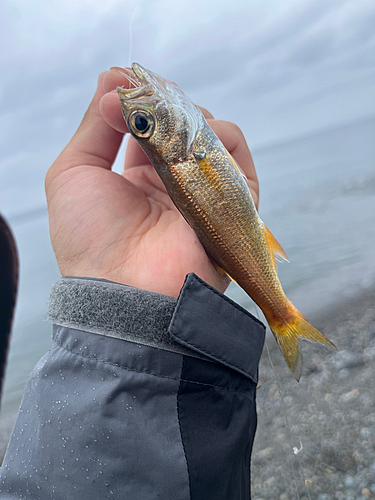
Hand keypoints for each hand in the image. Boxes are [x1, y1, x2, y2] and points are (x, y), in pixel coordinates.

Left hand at [45, 69, 258, 297]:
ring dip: (195, 119)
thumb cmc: (88, 236)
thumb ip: (93, 125)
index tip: (128, 83)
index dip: (144, 101)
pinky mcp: (230, 205)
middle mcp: (174, 183)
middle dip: (170, 104)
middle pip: (186, 127)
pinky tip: (198, 136)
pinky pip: (239, 161)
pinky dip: (224, 138)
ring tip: (172, 123)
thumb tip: (112, 79)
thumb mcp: (73, 172)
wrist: (121, 288)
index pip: (153, 127)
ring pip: (214, 137)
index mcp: (138, 178)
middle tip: (151, 100)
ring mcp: (202, 193)